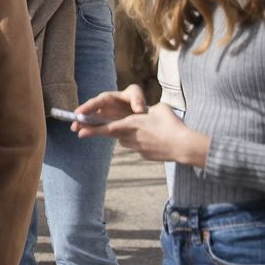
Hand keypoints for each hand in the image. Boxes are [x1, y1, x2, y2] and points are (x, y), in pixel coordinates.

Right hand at [73, 83, 147, 130]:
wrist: (141, 113)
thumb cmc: (136, 100)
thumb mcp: (136, 95)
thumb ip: (137, 100)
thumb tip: (139, 110)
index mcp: (107, 98)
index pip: (96, 102)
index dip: (87, 107)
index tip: (79, 112)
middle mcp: (102, 108)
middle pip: (89, 112)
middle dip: (81, 117)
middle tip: (74, 123)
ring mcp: (103, 117)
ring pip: (90, 120)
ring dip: (82, 125)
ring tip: (75, 129)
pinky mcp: (106, 126)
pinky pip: (96, 128)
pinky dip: (90, 131)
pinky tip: (82, 134)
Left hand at [89, 102, 209, 165]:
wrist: (185, 147)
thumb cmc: (172, 125)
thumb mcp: (159, 109)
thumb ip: (147, 109)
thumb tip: (143, 111)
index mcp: (132, 124)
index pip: (107, 127)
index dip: (92, 129)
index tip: (79, 131)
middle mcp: (130, 137)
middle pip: (110, 134)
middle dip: (95, 132)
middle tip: (81, 133)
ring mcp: (137, 148)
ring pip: (125, 140)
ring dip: (125, 135)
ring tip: (142, 131)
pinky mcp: (144, 155)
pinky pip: (137, 146)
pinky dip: (140, 142)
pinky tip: (154, 140)